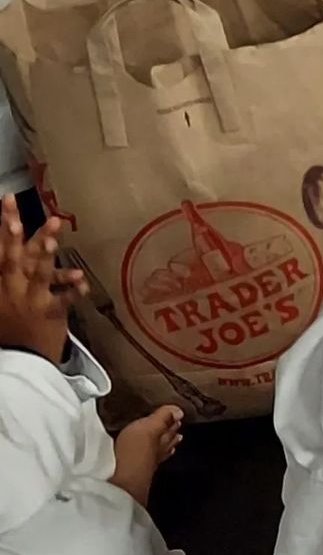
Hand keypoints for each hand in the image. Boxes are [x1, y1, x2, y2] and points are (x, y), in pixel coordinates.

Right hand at [0, 194, 86, 363]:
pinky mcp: (49, 314)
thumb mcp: (4, 293)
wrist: (18, 356)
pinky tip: (83, 282)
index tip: (6, 199)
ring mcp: (30, 300)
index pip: (1, 247)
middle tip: (23, 212)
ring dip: (45, 258)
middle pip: (16, 255)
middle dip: (21, 233)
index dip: (5, 223)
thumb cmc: (10, 323)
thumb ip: (10, 268)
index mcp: (1, 280)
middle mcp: (13, 286)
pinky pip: (62, 301)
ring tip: (53, 241)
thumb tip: (16, 244)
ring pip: (38, 274)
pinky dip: (71, 291)